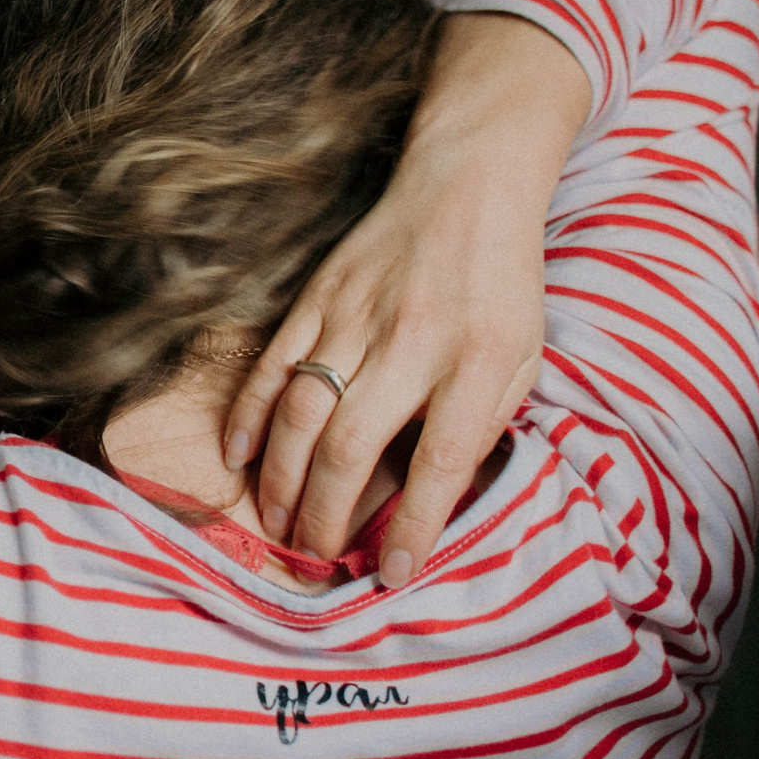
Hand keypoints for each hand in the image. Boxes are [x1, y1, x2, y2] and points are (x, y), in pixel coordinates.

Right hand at [223, 13, 587, 586]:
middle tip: (314, 557)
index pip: (441, 460)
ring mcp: (354, 316)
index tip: (394, 574)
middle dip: (326, 512)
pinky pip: (272, 364)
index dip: (416, 525)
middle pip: (354, 444)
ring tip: (275, 521)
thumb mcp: (522, 357)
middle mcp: (412, 341)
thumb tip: (434, 498)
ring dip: (281, 475)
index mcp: (476, 361)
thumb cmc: (501, 284)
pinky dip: (248, 413)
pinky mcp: (316, 296)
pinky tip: (237, 457)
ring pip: (303, 409)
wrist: (466, 184)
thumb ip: (482, 423)